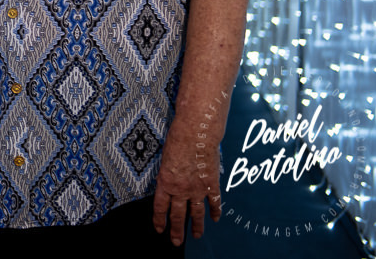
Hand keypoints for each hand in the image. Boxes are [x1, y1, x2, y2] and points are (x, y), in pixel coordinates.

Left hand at [152, 116, 222, 245]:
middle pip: (178, 215)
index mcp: (165, 182)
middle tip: (176, 242)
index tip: (159, 230)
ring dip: (196, 226)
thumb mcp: (164, 159)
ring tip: (196, 236)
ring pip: (196, 213)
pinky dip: (216, 211)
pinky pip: (214, 202)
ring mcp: (197, 188)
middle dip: (176, 230)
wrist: (196, 133)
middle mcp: (181, 189)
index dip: (160, 220)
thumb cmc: (176, 140)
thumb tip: (168, 183)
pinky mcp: (211, 184)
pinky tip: (216, 219)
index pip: (160, 207)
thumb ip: (167, 175)